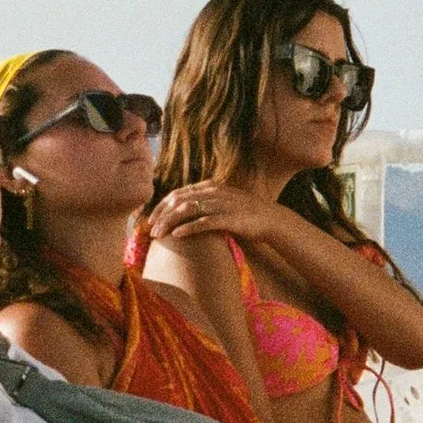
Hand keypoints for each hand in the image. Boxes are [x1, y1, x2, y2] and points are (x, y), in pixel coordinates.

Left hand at [147, 181, 297, 247]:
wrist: (271, 220)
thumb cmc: (244, 215)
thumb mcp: (221, 203)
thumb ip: (204, 204)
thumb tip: (181, 213)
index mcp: (210, 186)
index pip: (178, 193)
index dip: (161, 206)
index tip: (151, 219)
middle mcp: (214, 192)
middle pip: (178, 200)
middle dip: (161, 215)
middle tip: (150, 229)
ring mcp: (222, 204)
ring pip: (188, 210)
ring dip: (169, 222)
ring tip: (158, 234)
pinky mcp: (230, 218)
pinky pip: (205, 222)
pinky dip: (188, 228)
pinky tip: (176, 235)